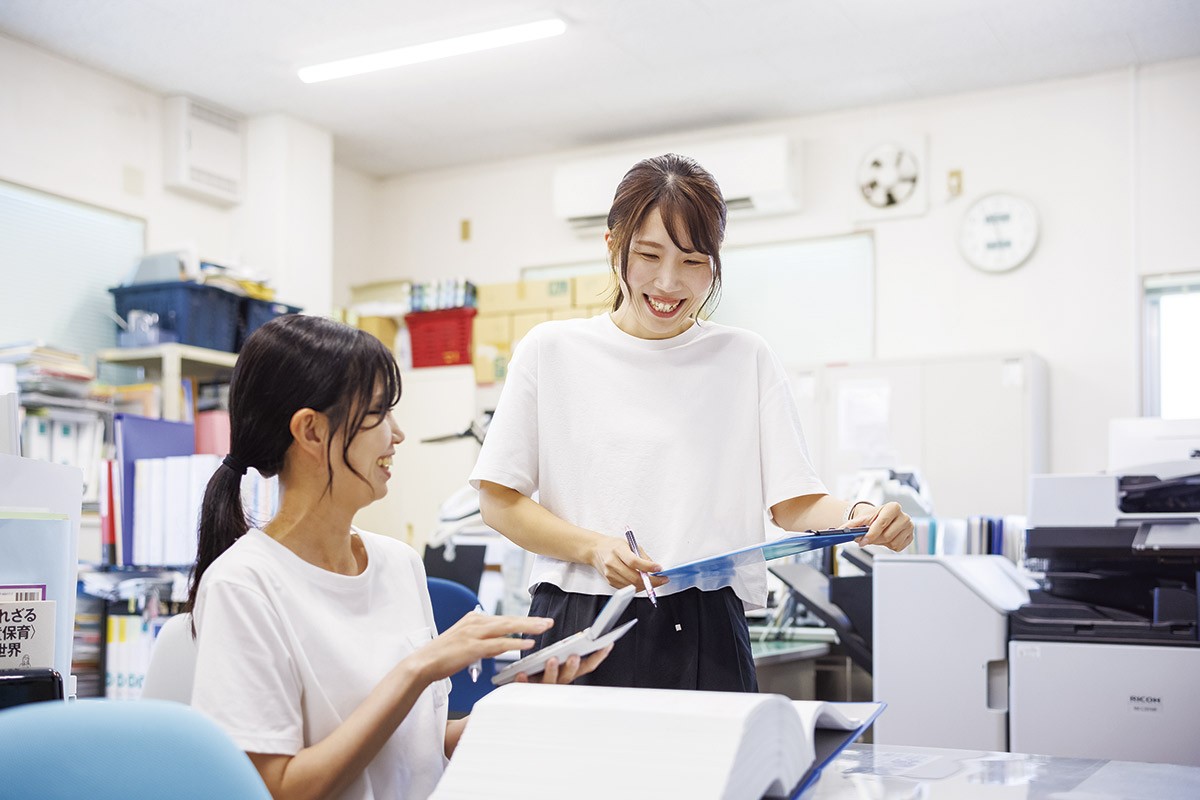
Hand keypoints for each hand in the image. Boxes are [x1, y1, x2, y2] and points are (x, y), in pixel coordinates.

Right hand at [412, 613, 552, 683]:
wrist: (422, 663)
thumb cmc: (442, 657)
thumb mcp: (466, 643)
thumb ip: (484, 641)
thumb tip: (501, 645)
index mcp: (473, 619)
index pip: (503, 619)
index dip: (522, 621)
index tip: (537, 622)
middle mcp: (474, 622)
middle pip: (508, 619)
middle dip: (530, 621)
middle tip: (548, 622)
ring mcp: (473, 633)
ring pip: (506, 628)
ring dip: (527, 628)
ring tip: (543, 628)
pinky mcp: (471, 647)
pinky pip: (498, 644)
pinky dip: (515, 643)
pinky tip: (527, 644)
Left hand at [513, 645, 612, 684]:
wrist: (521, 686)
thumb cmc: (542, 670)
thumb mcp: (557, 658)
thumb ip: (567, 650)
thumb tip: (582, 635)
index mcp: (569, 672)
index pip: (587, 665)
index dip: (598, 656)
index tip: (607, 644)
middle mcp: (559, 680)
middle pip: (569, 675)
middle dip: (573, 666)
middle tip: (574, 656)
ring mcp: (544, 686)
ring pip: (551, 682)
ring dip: (553, 671)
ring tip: (552, 660)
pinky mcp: (528, 689)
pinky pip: (526, 686)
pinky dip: (525, 681)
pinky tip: (522, 674)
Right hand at [589, 535, 668, 592]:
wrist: (596, 550)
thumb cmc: (613, 545)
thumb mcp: (629, 543)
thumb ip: (642, 555)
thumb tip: (655, 567)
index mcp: (618, 550)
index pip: (634, 562)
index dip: (648, 567)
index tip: (659, 568)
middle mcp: (612, 563)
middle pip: (633, 577)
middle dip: (651, 581)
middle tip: (661, 579)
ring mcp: (610, 574)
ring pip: (631, 585)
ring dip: (645, 586)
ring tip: (653, 581)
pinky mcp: (610, 581)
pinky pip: (626, 588)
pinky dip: (637, 587)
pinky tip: (642, 582)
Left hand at [850, 501, 912, 551]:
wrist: (880, 518)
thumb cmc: (872, 517)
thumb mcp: (862, 518)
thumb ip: (851, 524)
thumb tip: (841, 530)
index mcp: (893, 507)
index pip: (882, 523)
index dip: (871, 534)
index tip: (862, 540)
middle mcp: (904, 516)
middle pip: (887, 536)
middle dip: (875, 539)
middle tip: (869, 538)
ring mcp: (910, 527)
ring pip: (893, 543)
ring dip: (882, 543)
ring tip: (879, 536)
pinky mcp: (911, 537)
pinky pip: (898, 548)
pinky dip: (889, 546)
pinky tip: (887, 538)